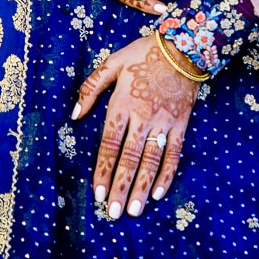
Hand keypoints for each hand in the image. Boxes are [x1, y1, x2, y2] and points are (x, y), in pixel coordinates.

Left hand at [72, 34, 197, 218]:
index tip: (98, 194)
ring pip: (152, 160)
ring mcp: (164, 122)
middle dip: (120, 187)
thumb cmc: (143, 53)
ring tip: (134, 210)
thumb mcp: (112, 63)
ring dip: (142, 186)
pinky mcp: (181, 124)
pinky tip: (158, 193)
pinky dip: (167, 174)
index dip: (103, 169)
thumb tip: (75, 115)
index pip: (110, 143)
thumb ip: (91, 88)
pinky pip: (175, 153)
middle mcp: (143, 116)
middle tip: (114, 213)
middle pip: (130, 158)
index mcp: (122, 103)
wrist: (183, 46)